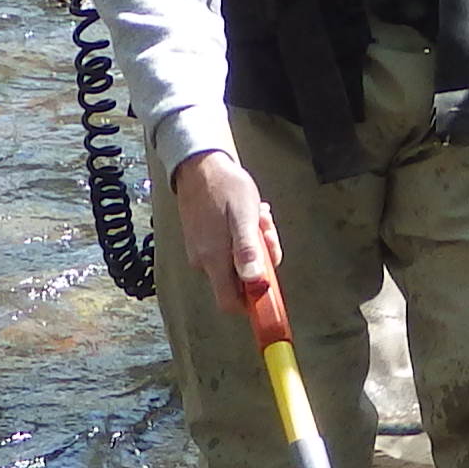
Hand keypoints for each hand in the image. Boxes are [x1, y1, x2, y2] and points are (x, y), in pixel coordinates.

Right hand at [171, 146, 280, 300]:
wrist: (199, 165)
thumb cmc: (224, 187)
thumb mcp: (244, 217)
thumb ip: (248, 251)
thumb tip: (255, 281)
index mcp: (213, 259)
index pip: (229, 302)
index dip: (251, 302)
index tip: (268, 285)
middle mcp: (203, 261)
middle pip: (239, 279)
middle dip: (259, 259)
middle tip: (264, 230)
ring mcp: (200, 251)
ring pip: (236, 261)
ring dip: (253, 243)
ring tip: (256, 216)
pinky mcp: (201, 241)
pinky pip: (228, 248)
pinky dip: (241, 235)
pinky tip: (246, 215)